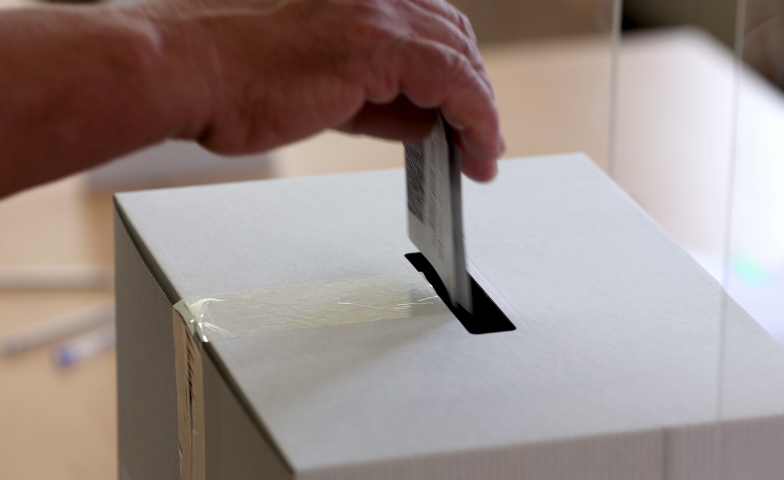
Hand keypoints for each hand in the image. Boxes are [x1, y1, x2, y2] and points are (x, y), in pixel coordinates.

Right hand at [135, 0, 503, 180]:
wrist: (184, 70)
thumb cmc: (229, 77)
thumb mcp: (323, 89)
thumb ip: (377, 100)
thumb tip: (421, 121)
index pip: (429, 27)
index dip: (456, 72)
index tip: (467, 111)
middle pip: (453, 38)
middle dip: (471, 92)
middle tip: (478, 136)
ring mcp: (377, 9)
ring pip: (461, 60)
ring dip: (480, 112)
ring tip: (483, 155)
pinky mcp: (378, 42)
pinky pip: (455, 83)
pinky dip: (477, 120)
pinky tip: (479, 151)